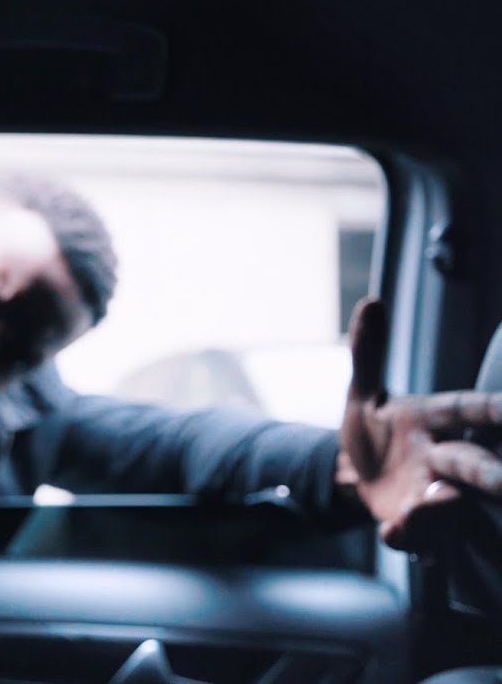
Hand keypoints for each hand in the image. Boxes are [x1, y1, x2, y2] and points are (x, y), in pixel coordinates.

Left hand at [341, 298, 501, 549]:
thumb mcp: (362, 392)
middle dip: (490, 474)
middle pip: (472, 464)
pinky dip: (407, 538)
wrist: (352, 474)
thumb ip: (368, 351)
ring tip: (417, 515)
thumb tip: (371, 302)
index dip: (492, 409)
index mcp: (432, 421)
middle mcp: (441, 458)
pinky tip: (391, 535)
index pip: (467, 410)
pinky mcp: (411, 524)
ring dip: (439, 511)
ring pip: (448, 504)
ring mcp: (428, 493)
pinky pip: (414, 534)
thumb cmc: (374, 428)